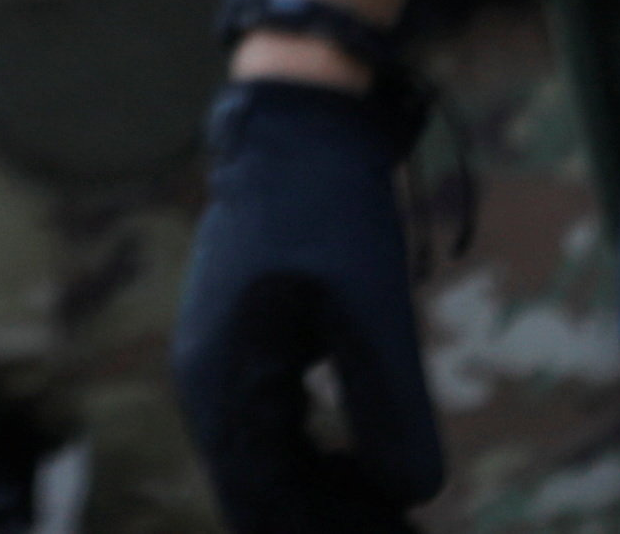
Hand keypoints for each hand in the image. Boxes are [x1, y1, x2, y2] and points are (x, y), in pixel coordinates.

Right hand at [170, 79, 442, 533]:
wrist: (296, 126)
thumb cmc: (334, 214)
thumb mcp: (374, 314)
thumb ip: (391, 411)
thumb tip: (414, 497)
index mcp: (225, 382)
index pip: (268, 499)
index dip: (333, 528)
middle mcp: (205, 382)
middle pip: (256, 492)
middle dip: (325, 518)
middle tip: (402, 528)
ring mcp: (212, 361)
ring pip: (258, 464)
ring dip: (318, 495)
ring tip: (388, 510)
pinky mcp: (232, 343)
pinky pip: (261, 428)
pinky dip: (307, 459)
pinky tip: (356, 464)